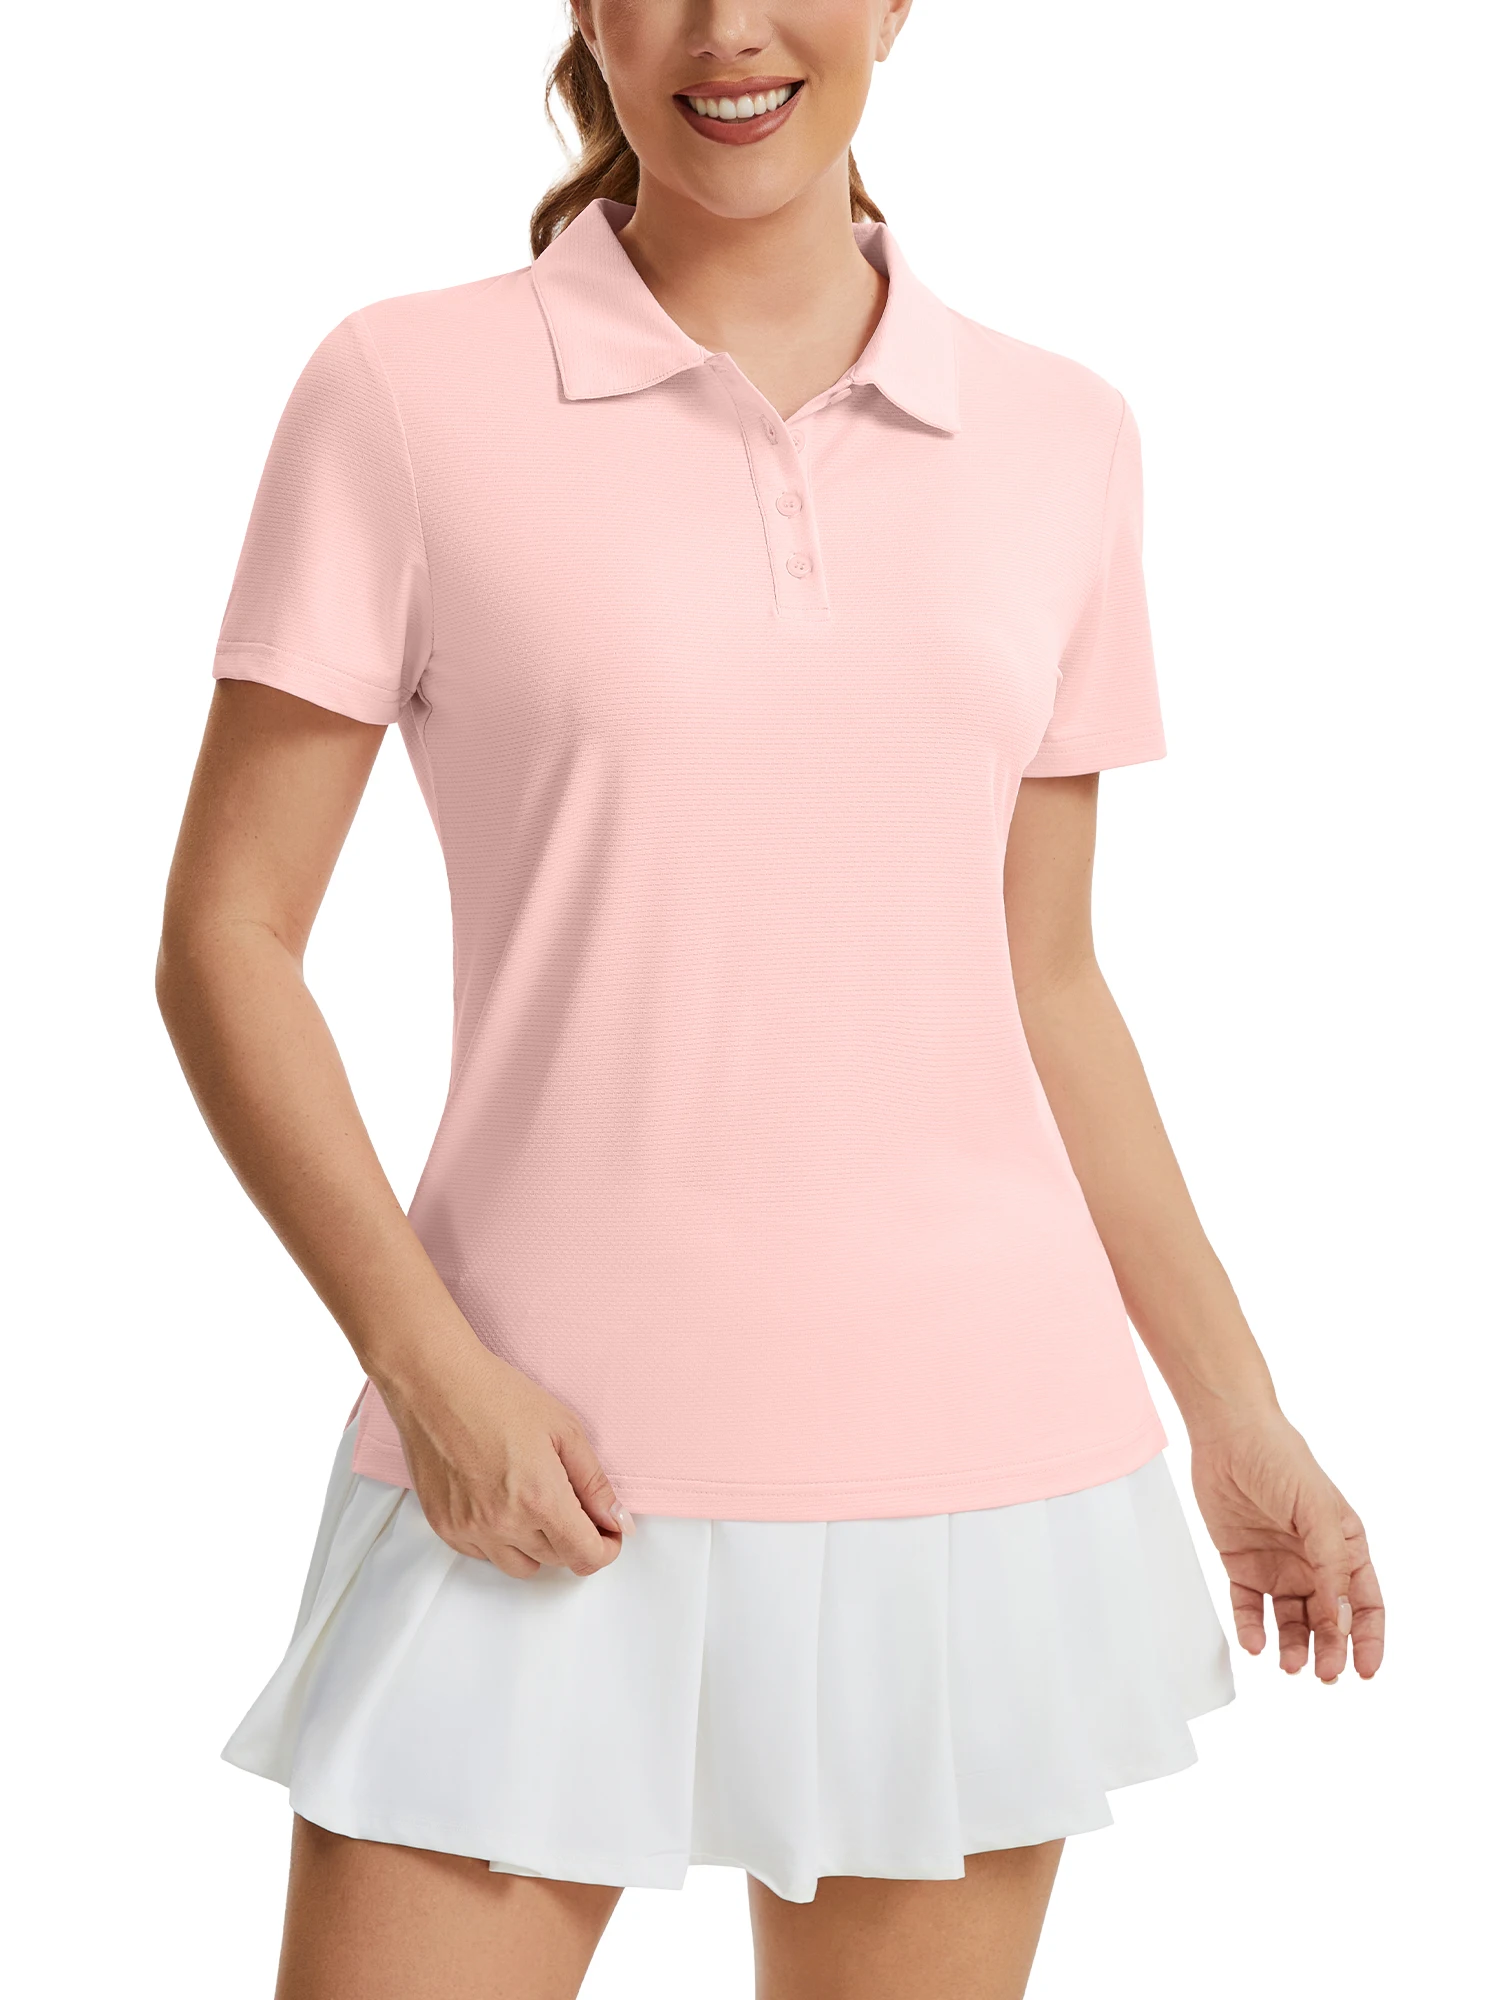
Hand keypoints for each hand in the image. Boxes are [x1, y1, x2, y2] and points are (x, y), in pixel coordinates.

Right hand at [380, 1344, 635, 1579]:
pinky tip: (503, 1504)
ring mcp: (471, 1530)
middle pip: (557, 1560)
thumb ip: (594, 1483)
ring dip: (540, 1547)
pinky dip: (502, 1541)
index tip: (609, 1533)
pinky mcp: (445, 1528)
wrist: (434, 1385)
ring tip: (537, 1505)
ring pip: (522, 1567)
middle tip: (576, 1507)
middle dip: (576, 1540)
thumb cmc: (499, 1396)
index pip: (585, 1555)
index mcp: (541, 1499)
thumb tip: (617, 1520)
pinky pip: (485, 1555)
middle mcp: (505, 1525)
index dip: (606, 1548)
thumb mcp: (564, 1430)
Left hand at [1190, 1410, 1383, 1681]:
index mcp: (1345, 1548)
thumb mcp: (1317, 1510)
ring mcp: (1279, 1566)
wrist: (1227, 1436)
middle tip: (1324, 1675)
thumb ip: (1331, 1565)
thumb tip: (1340, 1618)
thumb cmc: (1280, 1460)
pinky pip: (1249, 1608)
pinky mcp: (1243, 1565)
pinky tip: (1254, 1643)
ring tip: (1288, 1666)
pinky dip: (1251, 1629)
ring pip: (1291, 1622)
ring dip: (1293, 1648)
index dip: (1368, 1640)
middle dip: (1331, 1651)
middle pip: (1329, 1621)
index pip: (1365, 1605)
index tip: (1364, 1670)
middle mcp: (1314, 1563)